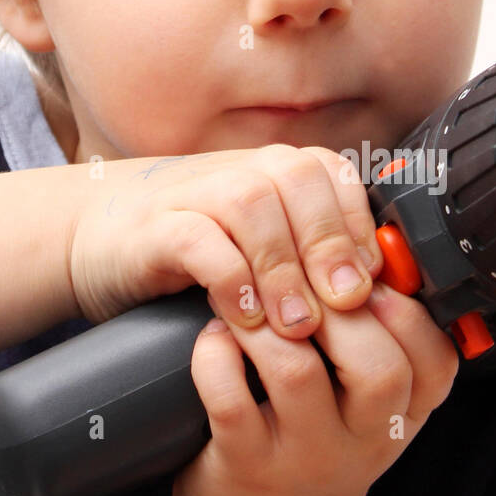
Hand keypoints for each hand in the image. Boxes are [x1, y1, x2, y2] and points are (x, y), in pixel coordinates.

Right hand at [68, 143, 383, 330]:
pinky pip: (198, 238)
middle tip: (343, 307)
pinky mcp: (155, 227)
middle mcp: (240, 170)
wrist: (104, 239)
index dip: (359, 228)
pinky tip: (241, 318)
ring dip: (281, 268)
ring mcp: (193, 192)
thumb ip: (319, 259)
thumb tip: (390, 295)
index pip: (336, 177)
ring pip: (252, 205)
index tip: (373, 287)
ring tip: (296, 326)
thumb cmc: (202, 252)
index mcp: (277, 171)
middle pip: (299, 179)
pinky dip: (227, 277)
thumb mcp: (269, 251)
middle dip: (328, 243)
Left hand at [172, 277, 459, 495]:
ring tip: (248, 301)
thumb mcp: (366, 405)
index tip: (366, 275)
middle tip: (300, 282)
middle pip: (378, 363)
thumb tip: (369, 234)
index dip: (403, 306)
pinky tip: (214, 338)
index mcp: (401, 416)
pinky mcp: (246, 464)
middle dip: (337, 306)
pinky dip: (216, 354)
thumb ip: (379, 337)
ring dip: (265, 322)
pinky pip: (230, 399)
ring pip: (296, 370)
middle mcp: (363, 441)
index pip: (436, 358)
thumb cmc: (316, 446)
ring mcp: (305, 456)